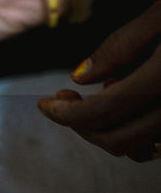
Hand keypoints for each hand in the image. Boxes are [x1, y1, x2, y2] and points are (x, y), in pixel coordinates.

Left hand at [38, 1, 160, 159]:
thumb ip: (122, 45)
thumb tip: (81, 79)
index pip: (102, 112)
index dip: (65, 114)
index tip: (44, 103)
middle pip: (117, 140)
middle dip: (81, 126)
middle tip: (63, 101)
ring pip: (139, 148)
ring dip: (107, 130)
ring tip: (95, 97)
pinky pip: (158, 142)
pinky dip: (135, 131)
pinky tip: (127, 100)